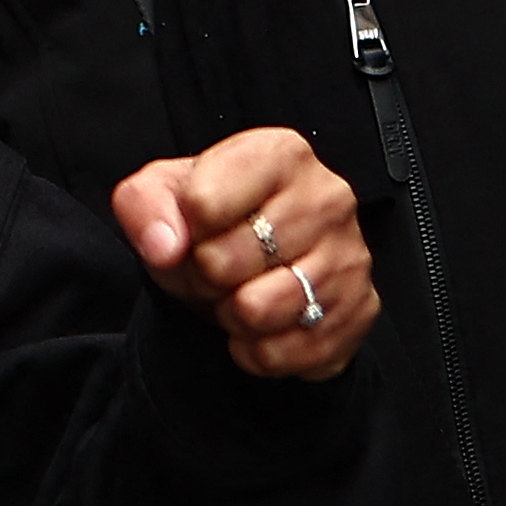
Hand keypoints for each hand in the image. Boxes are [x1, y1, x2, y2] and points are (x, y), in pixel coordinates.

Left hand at [111, 128, 376, 383]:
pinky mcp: (359, 311)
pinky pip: (285, 352)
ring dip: (230, 315)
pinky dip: (257, 350)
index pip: (203, 204)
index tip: (196, 227)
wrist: (253, 267)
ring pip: (258, 310)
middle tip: (216, 267)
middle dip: (205, 275)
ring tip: (240, 292)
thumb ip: (145, 207)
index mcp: (280, 153)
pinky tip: (262, 325)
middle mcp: (329, 197)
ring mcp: (351, 257)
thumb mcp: (158, 197)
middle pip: (227, 261)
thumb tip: (165, 246)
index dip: (184, 230)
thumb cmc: (209, 222)